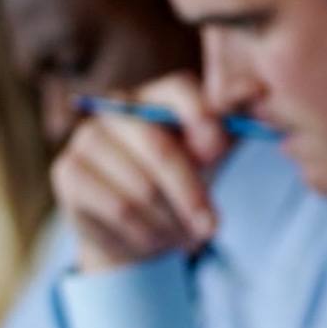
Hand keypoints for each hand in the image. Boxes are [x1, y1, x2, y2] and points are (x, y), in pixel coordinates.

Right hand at [51, 73, 231, 272]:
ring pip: (140, 188)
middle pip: (160, 148)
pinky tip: (151, 238)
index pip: (180, 89)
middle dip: (191, 195)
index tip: (218, 150)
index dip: (202, 117)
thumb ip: (229, 126)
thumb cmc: (179, 188)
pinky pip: (117, 209)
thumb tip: (258, 91)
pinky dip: (144, 232)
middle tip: (212, 227)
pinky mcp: (68, 171)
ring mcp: (87, 137)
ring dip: (169, 222)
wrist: (136, 234)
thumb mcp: (210, 158)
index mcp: (157, 95)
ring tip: (180, 235)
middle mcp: (116, 108)